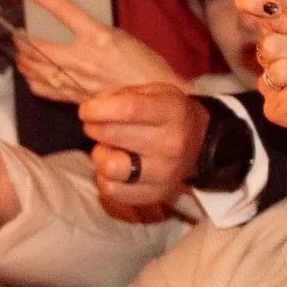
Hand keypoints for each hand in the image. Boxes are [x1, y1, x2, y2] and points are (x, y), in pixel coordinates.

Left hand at [14, 0, 176, 101]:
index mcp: (98, 38)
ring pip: (35, 68)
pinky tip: (29, 74)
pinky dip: (31, 80)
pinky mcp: (73, 97)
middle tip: (17, 32)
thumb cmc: (143, 64)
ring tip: (19, 51)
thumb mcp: (121, 36)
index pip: (64, 11)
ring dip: (22, 57)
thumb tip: (72, 25)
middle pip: (38, 45)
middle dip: (21, 37)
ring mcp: (75, 79)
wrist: (153, 97)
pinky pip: (42, 89)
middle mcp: (83, 58)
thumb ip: (94, 31)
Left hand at [75, 82, 206, 208]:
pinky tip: (114, 167)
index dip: (97, 109)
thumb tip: (94, 106)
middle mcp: (171, 144)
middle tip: (96, 126)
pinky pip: (112, 190)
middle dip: (94, 128)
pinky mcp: (156, 194)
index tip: (86, 110)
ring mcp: (164, 172)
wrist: (200, 143)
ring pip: (110, 167)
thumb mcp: (153, 93)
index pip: (127, 109)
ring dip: (100, 155)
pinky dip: (104, 178)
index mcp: (171, 112)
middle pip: (112, 135)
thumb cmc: (167, 114)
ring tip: (107, 149)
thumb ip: (122, 96)